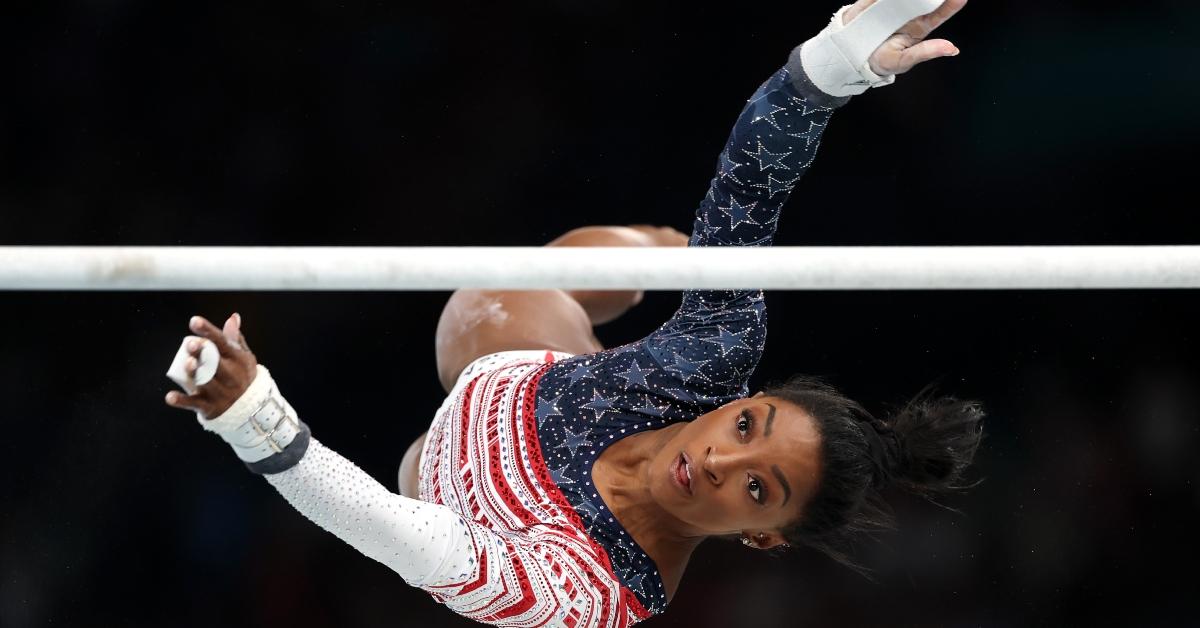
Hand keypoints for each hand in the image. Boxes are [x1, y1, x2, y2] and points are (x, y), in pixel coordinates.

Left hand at [164, 313, 258, 418]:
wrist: (252, 409)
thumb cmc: (243, 376)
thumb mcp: (244, 357)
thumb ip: (235, 339)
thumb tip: (232, 317)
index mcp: (238, 360)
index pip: (223, 343)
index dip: (208, 331)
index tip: (194, 321)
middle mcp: (230, 376)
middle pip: (215, 363)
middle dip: (203, 354)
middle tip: (191, 343)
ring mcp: (220, 392)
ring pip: (206, 382)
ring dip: (195, 373)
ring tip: (188, 364)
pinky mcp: (209, 407)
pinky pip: (194, 404)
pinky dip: (181, 401)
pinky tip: (170, 397)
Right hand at [842, 0, 966, 75]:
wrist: (850, 57)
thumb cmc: (880, 61)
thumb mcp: (902, 61)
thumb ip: (925, 52)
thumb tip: (953, 49)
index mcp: (920, 26)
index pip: (940, 12)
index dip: (951, 4)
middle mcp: (910, 12)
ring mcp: (892, 4)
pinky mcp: (874, 1)